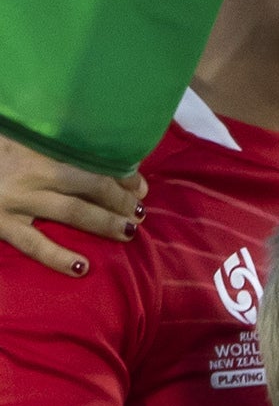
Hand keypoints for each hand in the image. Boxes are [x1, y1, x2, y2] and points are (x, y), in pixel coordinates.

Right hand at [0, 142, 143, 276]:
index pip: (90, 160)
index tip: (137, 185)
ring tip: (128, 232)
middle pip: (89, 185)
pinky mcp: (0, 224)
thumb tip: (97, 158)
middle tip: (139, 211)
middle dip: (119, 200)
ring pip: (72, 212)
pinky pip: (34, 245)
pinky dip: (59, 257)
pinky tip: (82, 267)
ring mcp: (14, 199)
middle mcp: (29, 171)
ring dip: (104, 223)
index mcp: (35, 146)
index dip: (119, 174)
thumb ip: (50, 146)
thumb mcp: (16, 138)